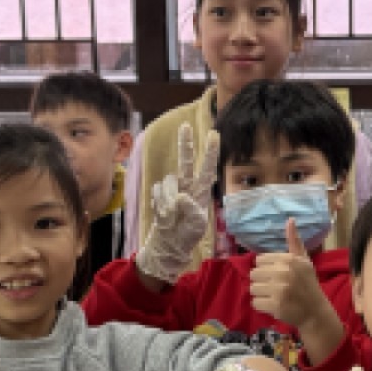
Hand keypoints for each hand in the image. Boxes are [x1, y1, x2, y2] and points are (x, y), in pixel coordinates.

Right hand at [137, 125, 219, 284]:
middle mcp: (187, 186)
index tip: (214, 134)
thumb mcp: (197, 226)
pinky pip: (157, 191)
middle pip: (186, 161)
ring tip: (171, 216)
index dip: (210, 152)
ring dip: (168, 198)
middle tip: (186, 126)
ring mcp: (172, 190)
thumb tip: (181, 196)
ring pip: (168, 182)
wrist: (169, 244)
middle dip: (185, 144)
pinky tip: (163, 214)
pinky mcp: (159, 195)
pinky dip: (159, 203)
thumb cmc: (187, 235)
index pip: (207, 169)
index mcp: (201, 192)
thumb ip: (192, 210)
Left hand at [249, 219, 330, 330]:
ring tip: (274, 296)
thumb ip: (294, 241)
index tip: (278, 275)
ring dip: (261, 293)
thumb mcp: (304, 260)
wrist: (315, 311)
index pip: (259, 260)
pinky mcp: (275, 305)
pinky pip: (255, 302)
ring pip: (253, 288)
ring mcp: (279, 290)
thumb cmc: (307, 283)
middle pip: (254, 274)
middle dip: (263, 281)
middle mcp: (284, 272)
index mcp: (289, 259)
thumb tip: (290, 219)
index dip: (267, 269)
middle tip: (276, 287)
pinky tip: (274, 305)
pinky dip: (262, 306)